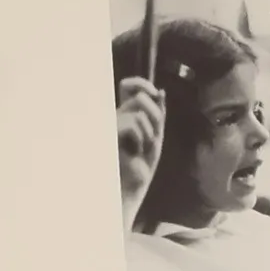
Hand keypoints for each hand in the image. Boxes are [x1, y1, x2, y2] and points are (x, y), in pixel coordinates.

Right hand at [116, 76, 165, 216]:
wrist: (128, 187)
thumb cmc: (139, 165)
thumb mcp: (154, 137)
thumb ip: (158, 115)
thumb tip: (161, 92)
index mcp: (124, 114)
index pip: (128, 86)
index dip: (141, 83)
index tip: (155, 93)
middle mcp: (114, 115)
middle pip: (141, 97)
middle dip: (156, 116)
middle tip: (152, 138)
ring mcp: (110, 122)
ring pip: (140, 111)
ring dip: (150, 133)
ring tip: (142, 148)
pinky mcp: (108, 131)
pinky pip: (133, 124)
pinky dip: (141, 139)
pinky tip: (133, 152)